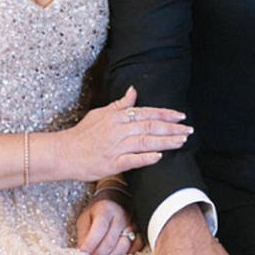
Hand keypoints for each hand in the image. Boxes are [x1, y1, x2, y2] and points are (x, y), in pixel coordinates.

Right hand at [59, 87, 191, 182]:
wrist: (64, 152)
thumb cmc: (83, 133)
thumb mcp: (101, 113)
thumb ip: (120, 104)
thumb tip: (134, 90)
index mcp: (117, 117)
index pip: (146, 112)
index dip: (165, 114)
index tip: (181, 116)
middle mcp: (119, 130)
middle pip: (150, 126)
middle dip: (172, 128)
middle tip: (189, 130)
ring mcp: (116, 147)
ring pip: (145, 142)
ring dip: (165, 141)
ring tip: (181, 141)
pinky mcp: (112, 164)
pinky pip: (132, 160)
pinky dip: (146, 158)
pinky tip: (159, 157)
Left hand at [76, 197, 141, 254]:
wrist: (116, 200)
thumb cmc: (97, 212)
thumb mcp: (85, 218)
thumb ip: (83, 236)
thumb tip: (82, 254)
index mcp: (105, 209)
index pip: (99, 230)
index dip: (90, 245)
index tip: (82, 254)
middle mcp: (121, 216)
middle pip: (110, 242)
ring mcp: (133, 224)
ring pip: (123, 247)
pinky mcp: (140, 232)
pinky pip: (136, 248)